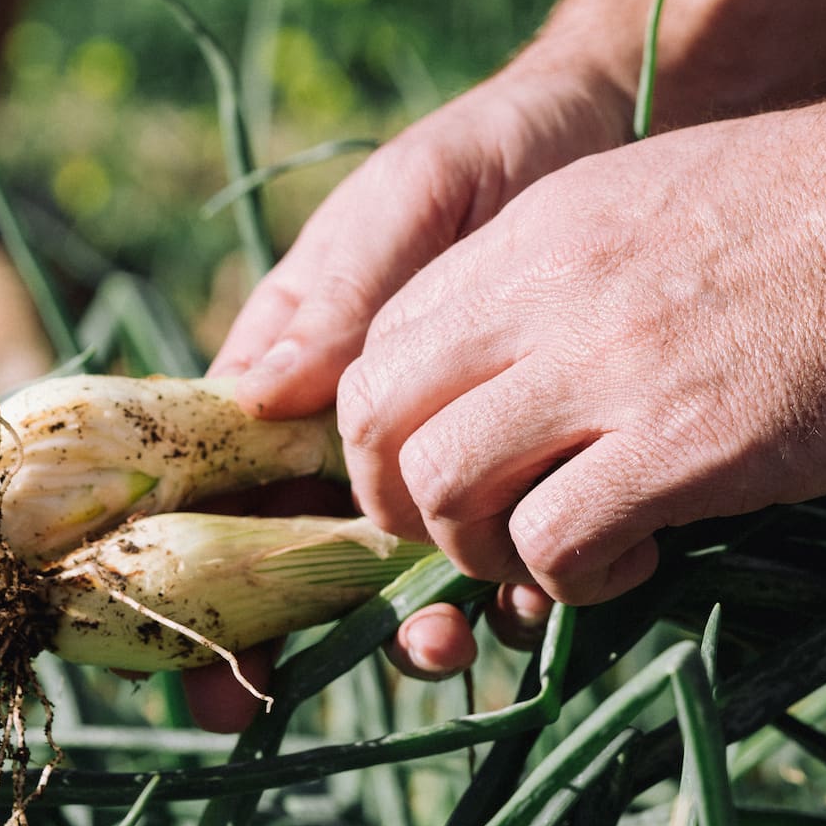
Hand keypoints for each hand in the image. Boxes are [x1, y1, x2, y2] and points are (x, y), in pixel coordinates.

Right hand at [187, 60, 624, 729]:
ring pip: (399, 575)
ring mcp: (442, 455)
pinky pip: (506, 550)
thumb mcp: (415, 198)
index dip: (201, 585)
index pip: (218, 484)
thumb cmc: (492, 153)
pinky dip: (510, 588)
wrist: (625, 139)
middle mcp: (354, 428)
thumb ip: (346, 290)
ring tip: (442, 640)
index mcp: (295, 367)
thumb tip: (261, 393)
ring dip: (408, 625)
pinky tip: (533, 599)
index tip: (210, 673)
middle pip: (297, 556)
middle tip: (291, 687)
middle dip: (297, 636)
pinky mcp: (529, 468)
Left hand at [334, 78, 825, 625]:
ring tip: (562, 549)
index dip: (393, 429)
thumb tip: (519, 373)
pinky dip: (575, 579)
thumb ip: (568, 279)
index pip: (379, 340)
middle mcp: (548, 289)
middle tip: (483, 531)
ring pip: (440, 486)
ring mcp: (612, 364)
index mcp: (538, 229)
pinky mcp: (687, 442)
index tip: (454, 472)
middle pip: (377, 418)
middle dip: (404, 502)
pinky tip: (642, 559)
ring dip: (482, 549)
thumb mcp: (660, 202)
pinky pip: (552, 544)